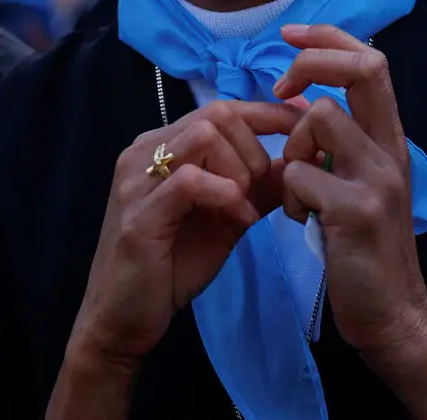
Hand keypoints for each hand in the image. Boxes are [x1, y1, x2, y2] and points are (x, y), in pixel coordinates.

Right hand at [66, 101, 300, 371]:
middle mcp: (145, 152)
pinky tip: (238, 220)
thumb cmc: (172, 267)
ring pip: (203, 135)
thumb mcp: (225, 220)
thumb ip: (257, 189)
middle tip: (261, 189)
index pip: (221, 108)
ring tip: (245, 205)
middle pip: (216, 114)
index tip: (303, 129)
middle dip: (254, 147)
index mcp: (163, 147)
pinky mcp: (139, 214)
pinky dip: (224, 194)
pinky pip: (188, 181)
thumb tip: (300, 163)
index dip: (267, 114)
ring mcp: (137, 180)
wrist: (123, 318)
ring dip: (238, 168)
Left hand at [273, 25, 426, 412]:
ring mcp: (378, 179)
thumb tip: (304, 100)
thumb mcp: (362, 183)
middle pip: (364, 69)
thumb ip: (343, 143)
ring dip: (292, 146)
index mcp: (390, 140)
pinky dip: (290, 197)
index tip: (289, 36)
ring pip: (322, 117)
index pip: (372, 60)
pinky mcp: (357, 211)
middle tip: (280, 89)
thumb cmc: (366, 248)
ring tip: (297, 186)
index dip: (329, 37)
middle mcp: (392, 151)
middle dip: (313, 63)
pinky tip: (302, 223)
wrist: (393, 314)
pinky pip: (300, 176)